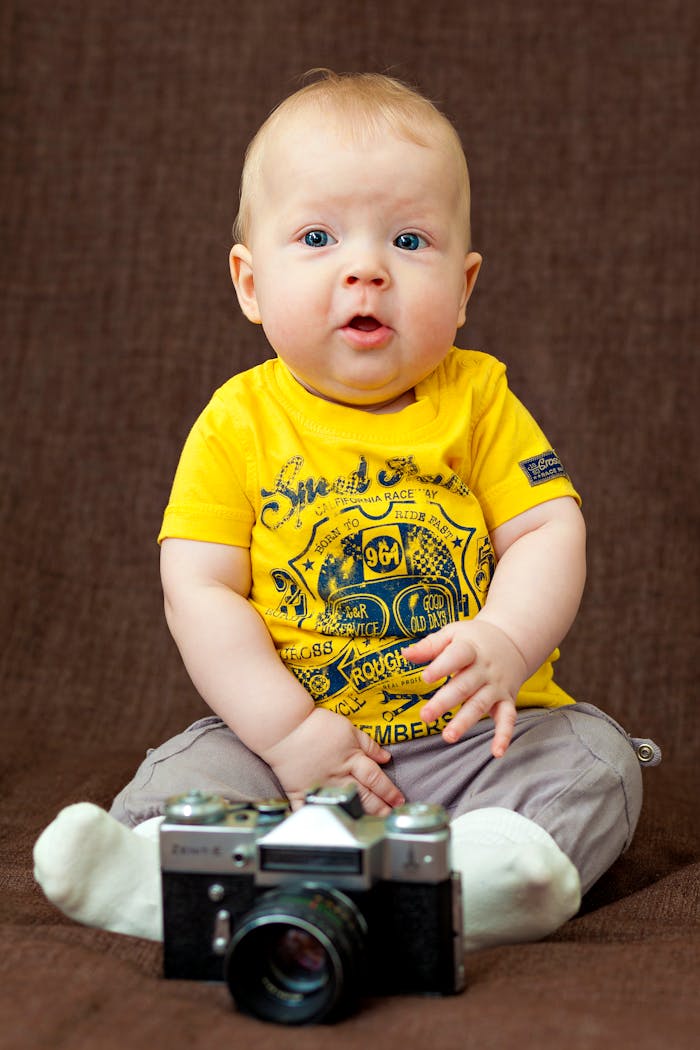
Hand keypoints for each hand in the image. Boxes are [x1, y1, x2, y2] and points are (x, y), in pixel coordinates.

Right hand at [261, 707, 404, 815]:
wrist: (285, 728)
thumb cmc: (316, 725)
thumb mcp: (348, 729)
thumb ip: (368, 745)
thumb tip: (386, 758)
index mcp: (351, 759)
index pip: (377, 779)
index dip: (390, 791)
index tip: (399, 800)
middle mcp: (339, 776)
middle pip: (365, 796)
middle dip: (381, 808)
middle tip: (391, 816)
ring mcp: (321, 786)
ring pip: (346, 805)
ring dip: (361, 815)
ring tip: (372, 822)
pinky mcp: (302, 792)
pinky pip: (312, 810)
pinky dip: (319, 820)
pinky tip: (328, 828)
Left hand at [403, 619, 527, 755]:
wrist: (512, 640)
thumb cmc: (474, 639)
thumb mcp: (452, 634)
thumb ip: (429, 645)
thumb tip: (405, 654)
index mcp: (470, 649)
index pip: (457, 656)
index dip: (441, 667)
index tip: (425, 677)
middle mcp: (484, 669)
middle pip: (464, 686)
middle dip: (444, 702)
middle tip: (425, 716)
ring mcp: (496, 686)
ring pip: (480, 705)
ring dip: (465, 722)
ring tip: (448, 737)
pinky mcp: (506, 700)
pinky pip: (508, 719)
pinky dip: (504, 736)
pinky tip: (497, 753)